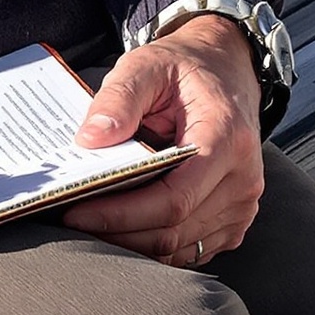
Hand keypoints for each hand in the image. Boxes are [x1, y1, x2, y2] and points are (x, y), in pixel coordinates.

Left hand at [62, 16, 263, 266]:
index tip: (76, 211)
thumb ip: (119, 98)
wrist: (226, 71)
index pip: (173, 198)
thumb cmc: (185, 68)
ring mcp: (243, 205)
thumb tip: (90, 140)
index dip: (122, 213)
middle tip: (71, 220)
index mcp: (226, 137)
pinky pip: (189, 250)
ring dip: (132, 242)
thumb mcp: (147, 64)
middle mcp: (243, 179)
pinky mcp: (234, 221)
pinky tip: (122, 226)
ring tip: (90, 223)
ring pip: (180, 248)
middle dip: (118, 231)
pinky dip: (153, 244)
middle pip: (174, 230)